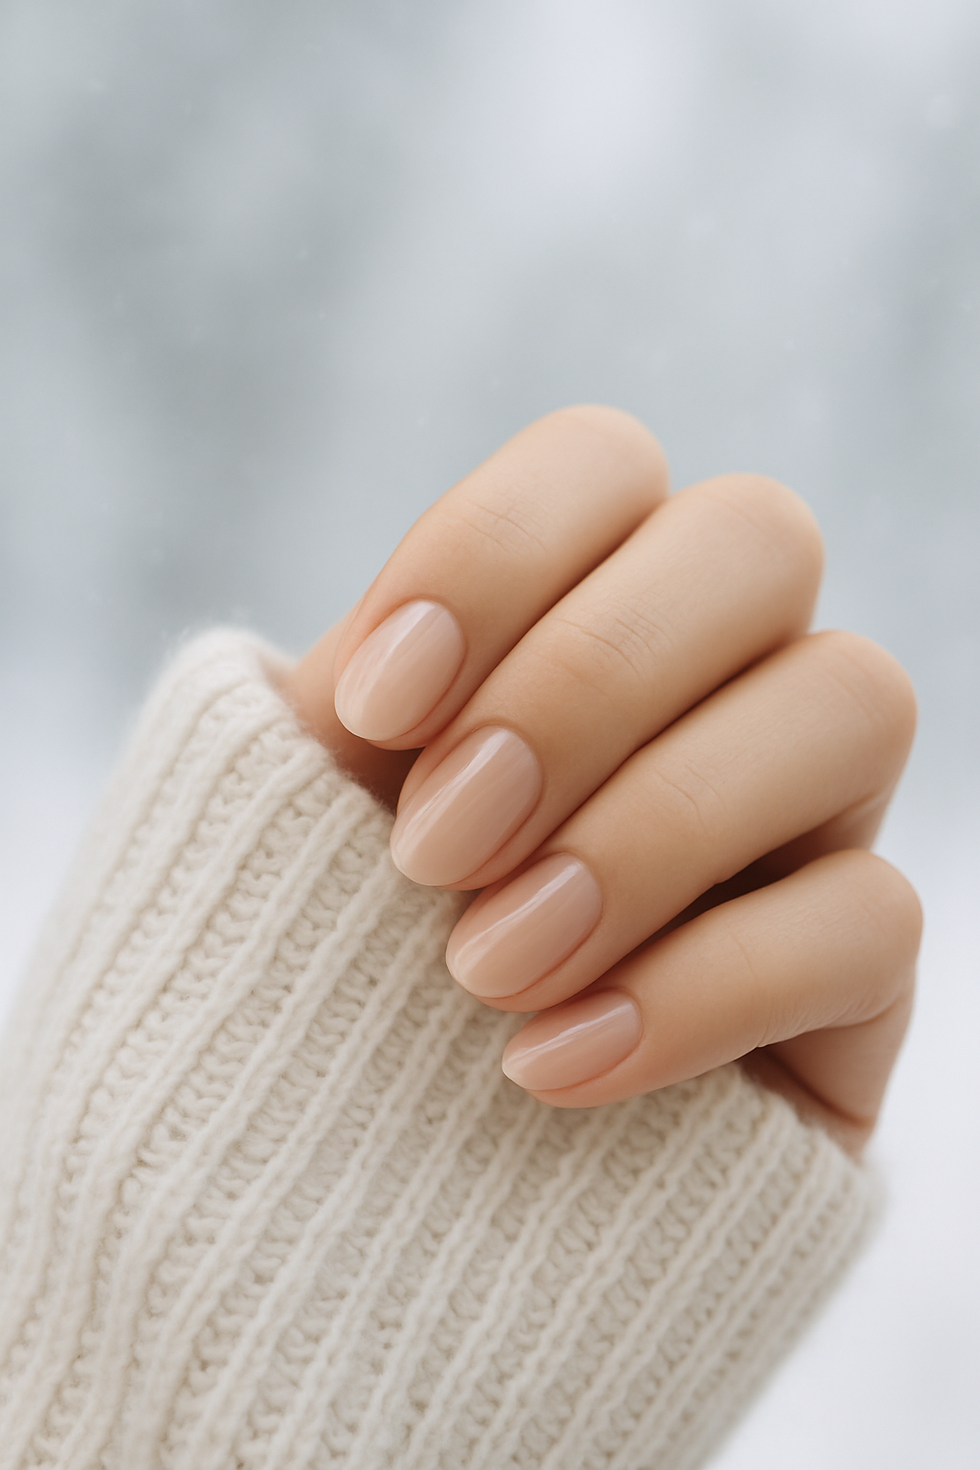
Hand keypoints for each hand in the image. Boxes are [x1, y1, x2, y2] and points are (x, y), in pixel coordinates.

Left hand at [280, 407, 919, 1153]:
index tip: (372, 712)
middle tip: (438, 846)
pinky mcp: (854, 969)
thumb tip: (392, 664)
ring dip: (653, 827)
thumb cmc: (329, 974)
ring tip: (485, 967)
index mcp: (574, 611)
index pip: (603, 461)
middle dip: (588, 682)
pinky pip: (870, 919)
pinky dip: (696, 990)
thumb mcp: (303, 822)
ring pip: (855, 698)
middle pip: (759, 539)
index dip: (493, 555)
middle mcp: (717, 681)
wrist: (378, 1181)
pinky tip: (550, 1067)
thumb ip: (359, 713)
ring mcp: (808, 815)